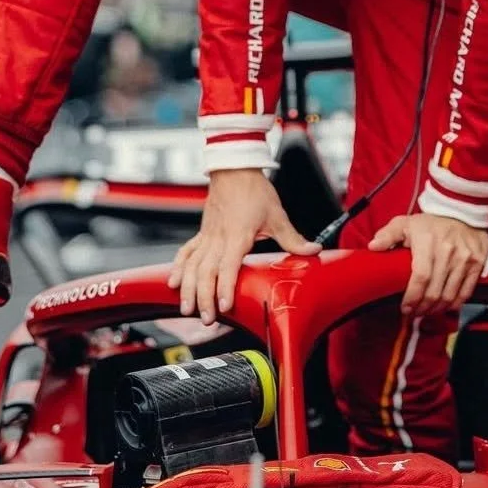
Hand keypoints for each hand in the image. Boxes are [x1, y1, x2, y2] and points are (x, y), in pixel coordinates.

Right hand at [168, 169, 319, 322]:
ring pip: (192, 265)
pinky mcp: (202, 232)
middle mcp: (218, 238)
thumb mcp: (277, 215)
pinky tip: (173, 282)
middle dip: (204, 297)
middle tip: (207, 319)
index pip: (228, 266)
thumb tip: (314, 250)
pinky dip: (178, 268)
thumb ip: (293, 238)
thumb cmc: (255, 190)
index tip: (224, 306)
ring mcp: (207, 235)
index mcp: (237, 235)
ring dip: (188, 288)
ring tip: (186, 308)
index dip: (225, 287)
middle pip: (206, 272)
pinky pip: (186, 252)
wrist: (234, 168)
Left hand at [369, 213, 487, 315]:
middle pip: (435, 291)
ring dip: (437, 309)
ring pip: (450, 295)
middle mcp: (448, 251)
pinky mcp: (478, 263)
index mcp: (427, 242)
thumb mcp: (405, 223)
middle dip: (423, 308)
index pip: (420, 277)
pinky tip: (445, 307)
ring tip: (427, 312)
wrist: (461, 209)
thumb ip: (388, 234)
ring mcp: (465, 258)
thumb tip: (372, 247)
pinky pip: (466, 292)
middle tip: (414, 313)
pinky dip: (455, 304)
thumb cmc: (429, 222)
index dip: (412, 297)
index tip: (405, 308)